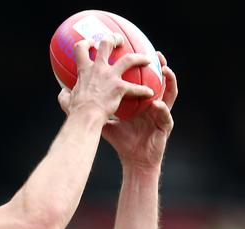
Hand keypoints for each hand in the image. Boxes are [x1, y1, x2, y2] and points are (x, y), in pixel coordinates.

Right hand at [58, 34, 154, 119]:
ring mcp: (110, 77)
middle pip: (106, 44)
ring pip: (129, 59)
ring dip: (140, 57)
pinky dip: (144, 90)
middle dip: (115, 39)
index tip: (92, 43)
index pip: (81, 49)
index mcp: (84, 70)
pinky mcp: (120, 88)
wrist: (86, 117)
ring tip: (147, 59)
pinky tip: (150, 93)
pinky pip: (136, 87)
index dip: (86, 43)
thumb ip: (64, 94)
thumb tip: (63, 92)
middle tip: (120, 41)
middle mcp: (98, 69)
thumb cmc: (75, 111)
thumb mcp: (65, 101)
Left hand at [101, 51, 177, 169]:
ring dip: (169, 82)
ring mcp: (161, 115)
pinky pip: (166, 116)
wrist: (134, 160)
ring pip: (170, 95)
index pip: (142, 81)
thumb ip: (96, 109)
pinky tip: (158, 104)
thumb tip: (74, 100)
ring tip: (165, 71)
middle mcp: (152, 105)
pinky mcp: (165, 127)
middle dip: (160, 66)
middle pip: (159, 82)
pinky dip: (162, 109)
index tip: (137, 52)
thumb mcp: (107, 121)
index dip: (142, 68)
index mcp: (140, 102)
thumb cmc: (122, 141)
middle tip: (156, 54)